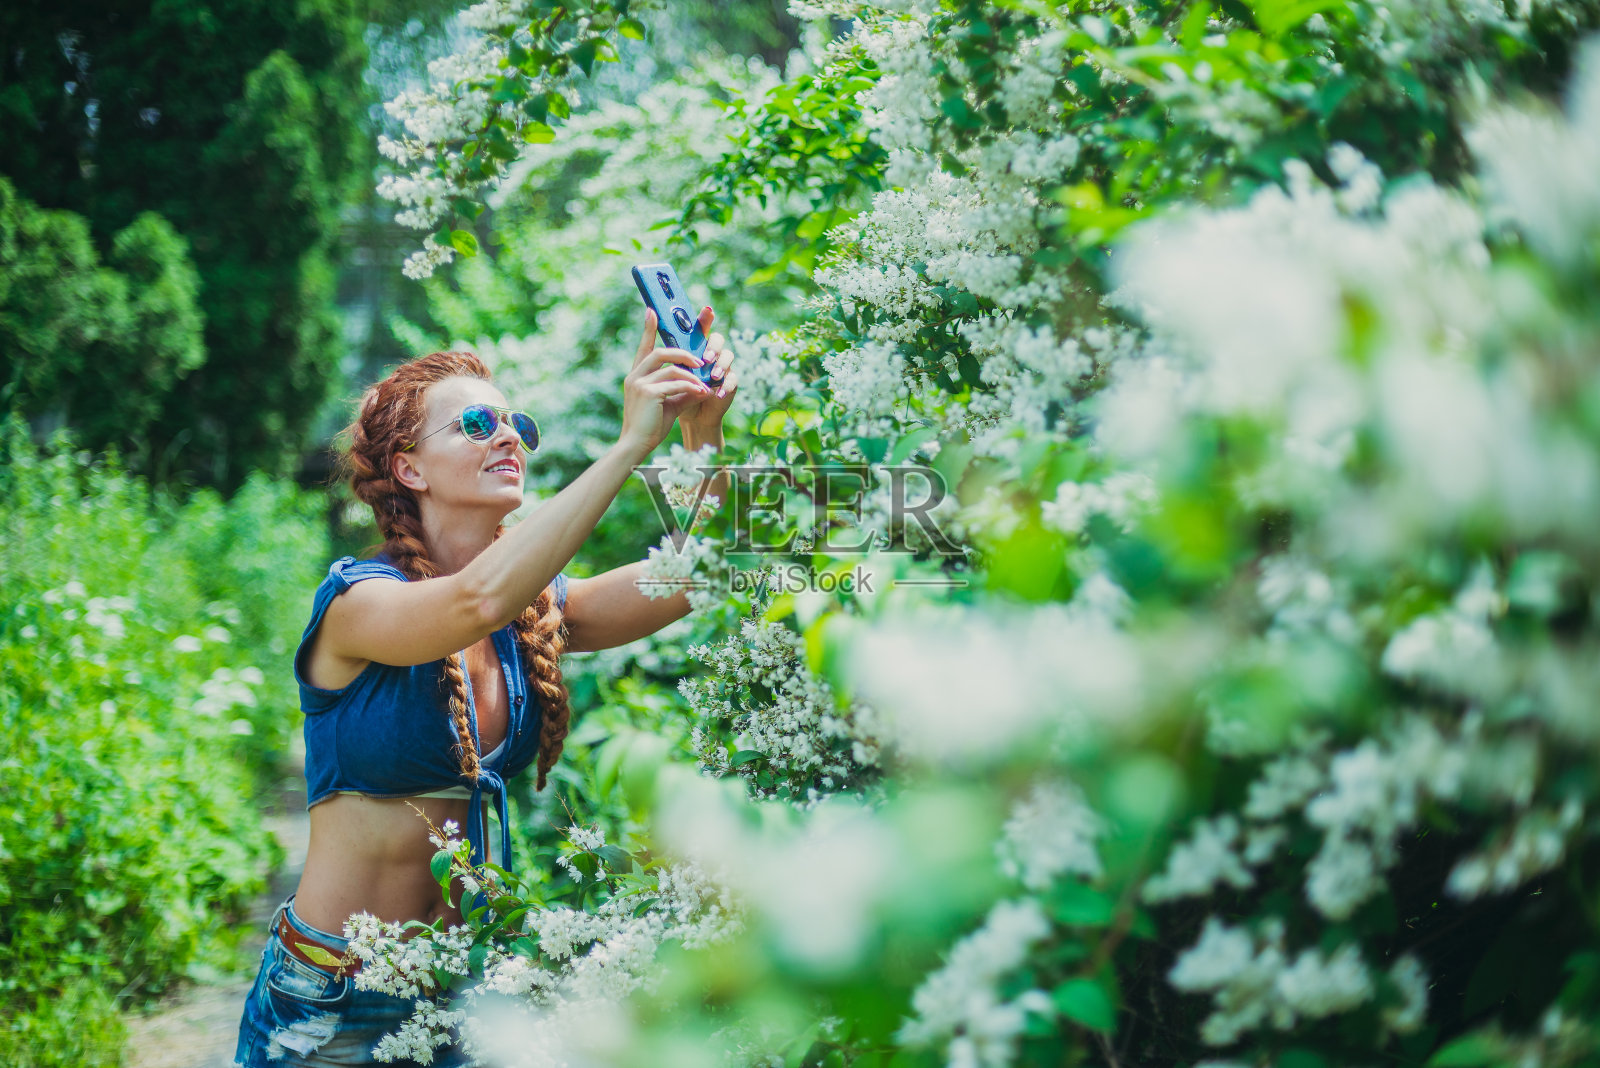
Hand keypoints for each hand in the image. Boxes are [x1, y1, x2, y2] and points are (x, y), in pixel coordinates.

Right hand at [617, 309, 714, 459]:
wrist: (637, 445)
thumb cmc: (651, 426)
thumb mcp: (670, 404)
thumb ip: (683, 392)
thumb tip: (703, 386)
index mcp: (636, 376)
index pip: (644, 347)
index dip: (648, 329)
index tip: (652, 311)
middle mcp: (635, 376)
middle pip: (660, 351)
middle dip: (683, 353)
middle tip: (700, 360)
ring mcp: (640, 383)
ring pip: (670, 367)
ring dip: (691, 373)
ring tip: (704, 380)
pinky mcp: (648, 393)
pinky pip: (675, 383)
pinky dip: (691, 386)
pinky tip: (701, 392)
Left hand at [679, 306, 738, 441]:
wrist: (690, 415)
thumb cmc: (678, 390)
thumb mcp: (670, 371)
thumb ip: (666, 350)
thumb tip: (650, 317)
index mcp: (697, 348)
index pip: (702, 328)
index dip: (706, 318)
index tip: (706, 310)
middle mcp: (712, 353)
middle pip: (717, 339)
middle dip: (712, 346)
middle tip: (705, 358)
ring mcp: (723, 367)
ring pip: (728, 356)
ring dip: (721, 365)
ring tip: (712, 376)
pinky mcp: (730, 383)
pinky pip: (733, 380)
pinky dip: (726, 386)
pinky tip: (718, 393)